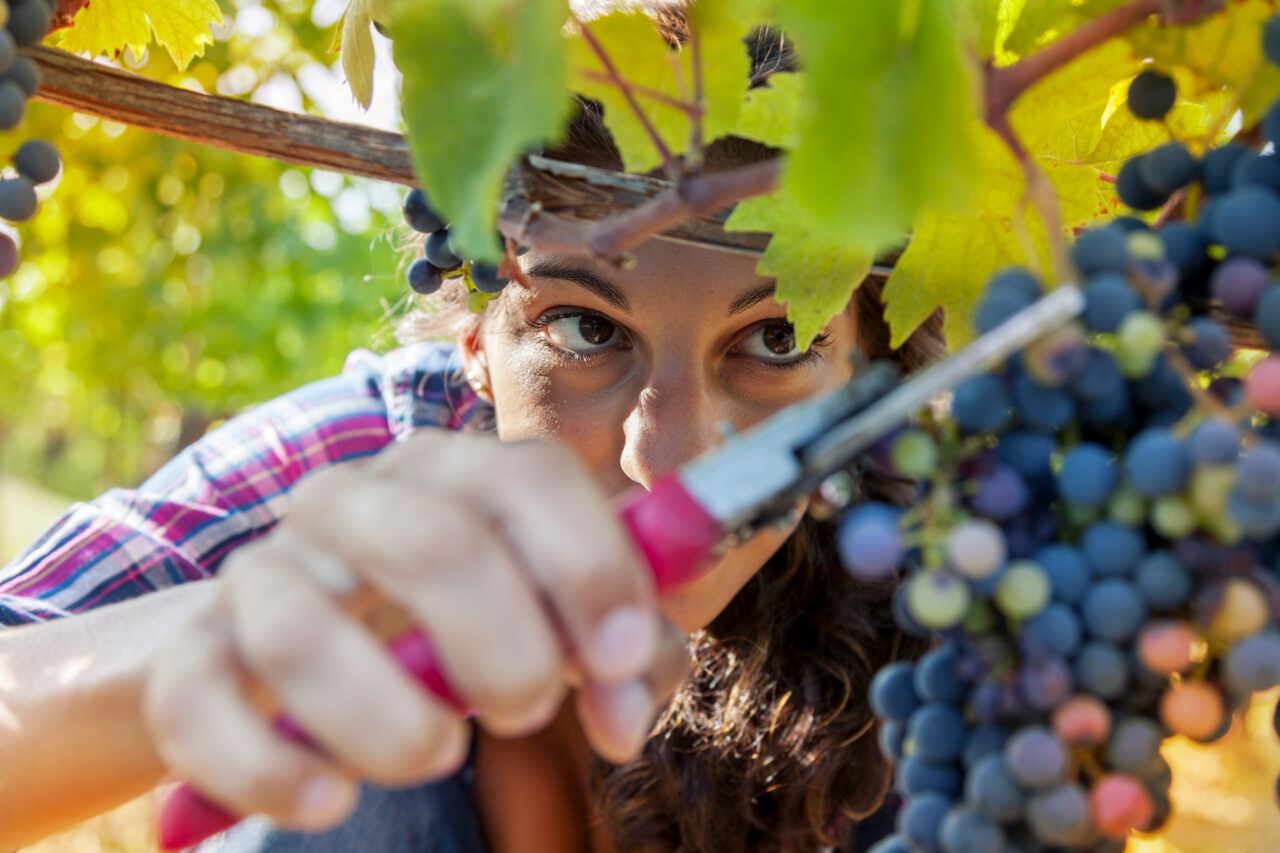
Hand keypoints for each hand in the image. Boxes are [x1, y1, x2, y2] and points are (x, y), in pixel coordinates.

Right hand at [143, 429, 691, 829]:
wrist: (284, 643)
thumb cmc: (451, 629)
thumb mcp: (550, 625)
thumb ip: (618, 654)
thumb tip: (625, 708)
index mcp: (450, 473)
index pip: (526, 477)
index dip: (588, 567)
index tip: (618, 660)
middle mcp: (350, 500)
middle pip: (432, 545)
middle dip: (504, 649)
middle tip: (530, 712)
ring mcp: (262, 571)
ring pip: (305, 635)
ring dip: (392, 723)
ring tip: (438, 753)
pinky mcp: (193, 651)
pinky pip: (203, 706)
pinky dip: (272, 770)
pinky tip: (329, 801)